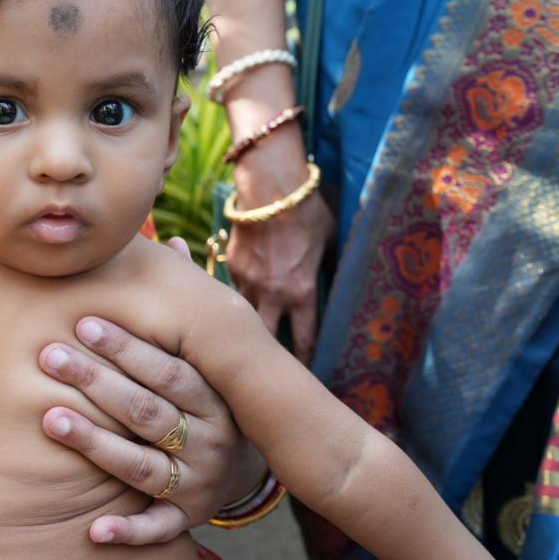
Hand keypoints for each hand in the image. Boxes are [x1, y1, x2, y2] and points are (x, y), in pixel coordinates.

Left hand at [39, 315, 267, 545]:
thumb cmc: (213, 396)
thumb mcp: (211, 354)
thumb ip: (187, 307)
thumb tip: (169, 243)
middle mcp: (209, 441)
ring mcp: (198, 482)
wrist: (251, 464)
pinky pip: (157, 528)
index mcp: (216, 399)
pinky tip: (93, 531)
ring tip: (51, 418)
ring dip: (96, 444)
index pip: (169, 372)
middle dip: (98, 383)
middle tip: (51, 356)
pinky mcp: (186, 517)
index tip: (85, 323)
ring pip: (141, 465)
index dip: (127, 348)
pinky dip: (128, 532)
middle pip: (147, 413)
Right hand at [227, 153, 334, 364]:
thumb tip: (329, 276)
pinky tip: (237, 298)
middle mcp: (271, 294)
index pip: (304, 339)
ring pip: (243, 317)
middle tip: (270, 369)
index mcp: (302, 292)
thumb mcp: (328, 240)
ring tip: (248, 339)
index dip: (307, 360)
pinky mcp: (230, 265)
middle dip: (267, 356)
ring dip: (248, 326)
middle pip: (266, 340)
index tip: (306, 374)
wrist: (269, 185)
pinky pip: (232, 290)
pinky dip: (236, 296)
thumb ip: (324, 265)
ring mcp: (246, 281)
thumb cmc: (307, 209)